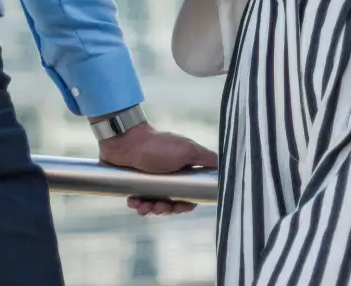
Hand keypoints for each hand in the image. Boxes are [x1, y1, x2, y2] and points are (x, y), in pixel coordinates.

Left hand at [98, 122, 216, 217]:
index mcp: (183, 169)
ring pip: (154, 203)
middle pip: (171, 202)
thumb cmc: (157, 145)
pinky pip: (138, 200)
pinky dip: (136, 204)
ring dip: (149, 209)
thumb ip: (206, 158)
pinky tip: (133, 202)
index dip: (185, 204)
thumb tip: (224, 167)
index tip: (179, 206)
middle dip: (165, 209)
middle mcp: (168, 175)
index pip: (189, 194)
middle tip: (157, 208)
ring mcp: (151, 179)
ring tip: (142, 206)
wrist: (125, 140)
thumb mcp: (187, 150)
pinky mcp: (135, 182)